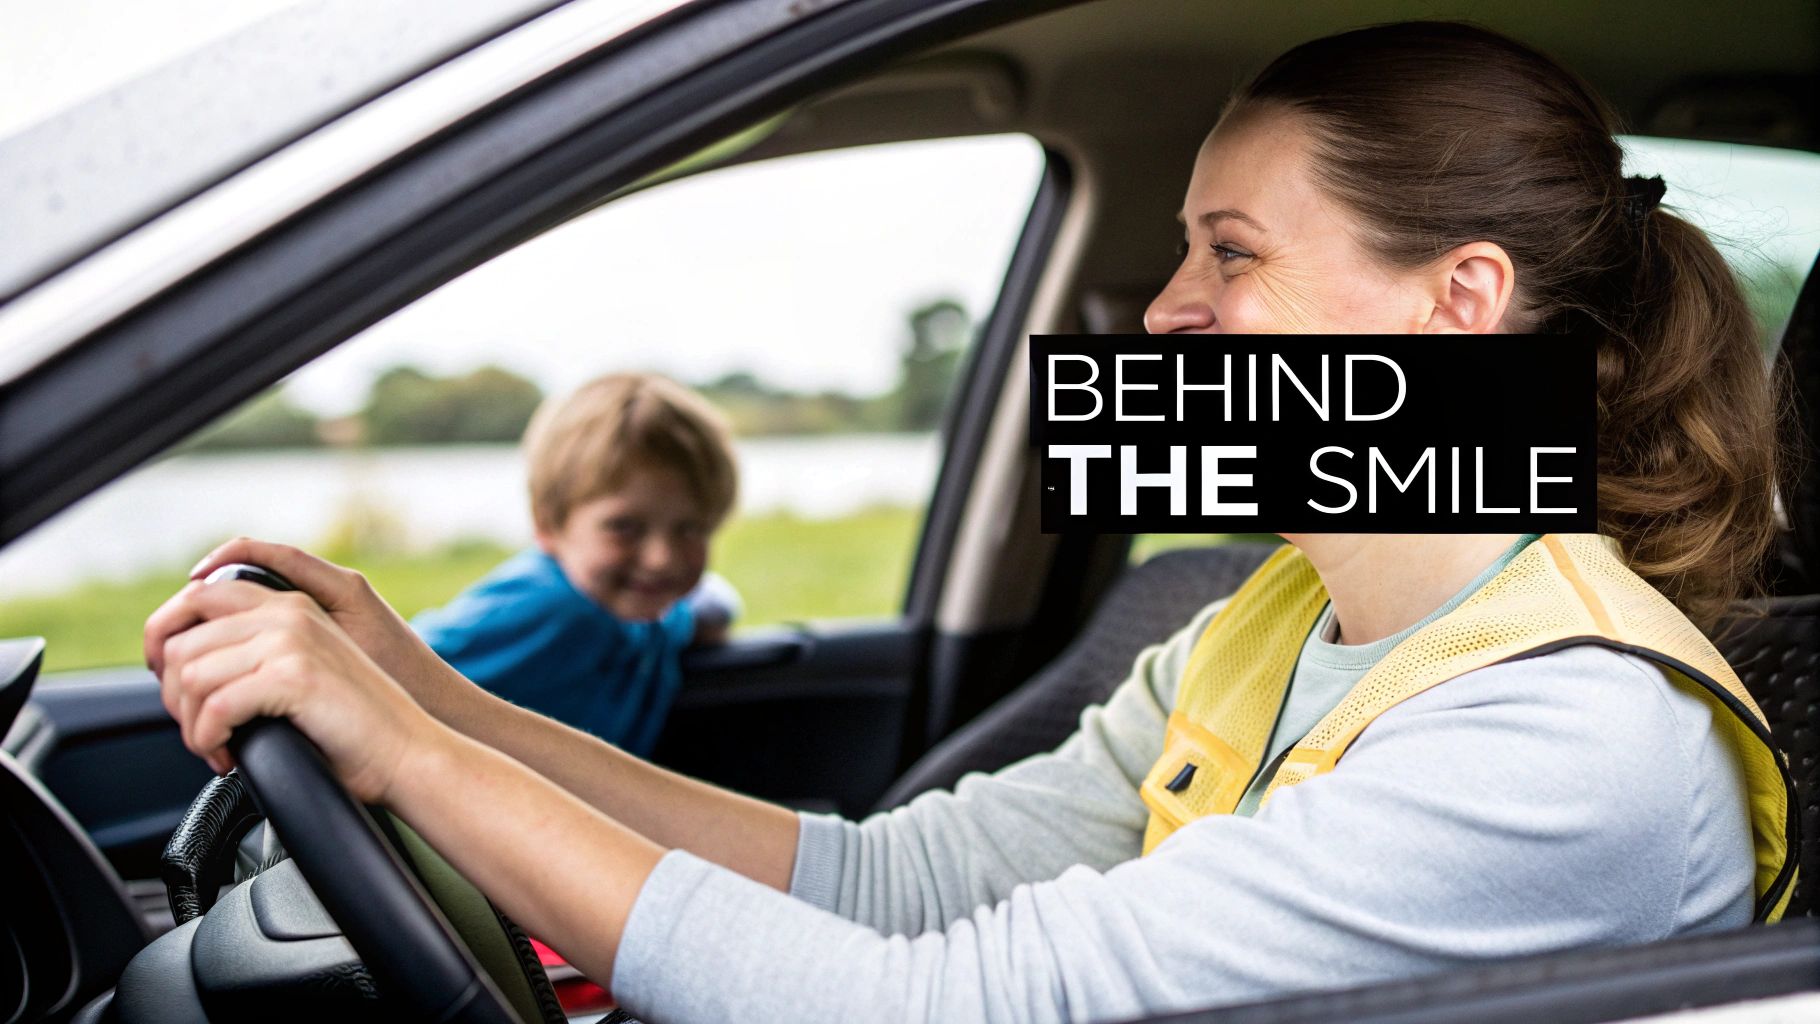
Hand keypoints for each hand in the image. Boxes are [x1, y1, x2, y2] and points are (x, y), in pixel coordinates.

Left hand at [147, 578, 444, 802]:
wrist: (407, 752)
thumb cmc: (356, 728)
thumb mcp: (303, 671)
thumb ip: (259, 652)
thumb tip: (188, 670)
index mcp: (290, 605)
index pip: (196, 598)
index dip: (165, 641)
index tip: (171, 684)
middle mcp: (288, 613)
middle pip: (181, 640)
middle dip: (173, 696)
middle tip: (200, 730)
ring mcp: (292, 640)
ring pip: (190, 674)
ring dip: (190, 724)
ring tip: (216, 747)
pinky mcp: (294, 676)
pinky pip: (215, 706)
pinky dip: (208, 739)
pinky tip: (228, 756)